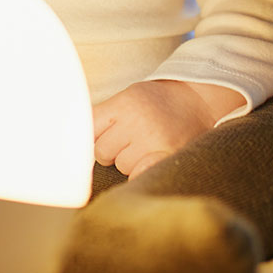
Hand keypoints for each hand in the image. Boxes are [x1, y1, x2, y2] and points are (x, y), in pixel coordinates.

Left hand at [92, 80, 244, 177]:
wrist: (199, 100)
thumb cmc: (157, 101)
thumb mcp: (130, 96)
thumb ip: (106, 116)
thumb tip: (74, 143)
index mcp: (125, 103)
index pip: (90, 128)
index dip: (96, 134)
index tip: (103, 134)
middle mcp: (138, 121)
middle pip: (102, 151)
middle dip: (111, 150)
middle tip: (129, 140)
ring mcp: (154, 141)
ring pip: (121, 165)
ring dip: (129, 162)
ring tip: (146, 146)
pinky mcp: (168, 156)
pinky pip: (139, 175)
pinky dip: (140, 173)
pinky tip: (148, 162)